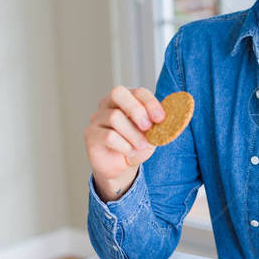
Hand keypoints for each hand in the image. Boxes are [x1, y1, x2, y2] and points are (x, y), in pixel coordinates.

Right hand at [83, 86, 165, 200]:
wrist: (121, 167)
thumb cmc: (137, 145)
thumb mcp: (152, 135)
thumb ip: (159, 127)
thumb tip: (168, 122)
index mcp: (127, 99)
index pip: (138, 92)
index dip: (150, 103)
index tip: (161, 118)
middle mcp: (109, 104)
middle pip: (118, 93)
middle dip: (136, 109)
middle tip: (148, 127)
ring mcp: (97, 118)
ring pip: (115, 117)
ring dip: (133, 134)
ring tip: (140, 146)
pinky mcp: (90, 134)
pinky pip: (108, 136)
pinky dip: (124, 146)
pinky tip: (128, 152)